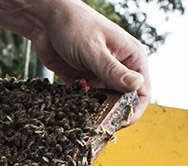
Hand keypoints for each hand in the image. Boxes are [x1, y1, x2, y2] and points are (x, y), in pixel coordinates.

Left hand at [30, 0, 150, 124]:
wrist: (45, 20)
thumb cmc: (73, 25)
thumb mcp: (93, 50)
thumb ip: (113, 71)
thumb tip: (137, 86)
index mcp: (131, 58)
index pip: (142, 92)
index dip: (132, 111)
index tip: (117, 122)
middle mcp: (119, 68)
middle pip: (123, 101)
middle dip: (111, 112)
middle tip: (96, 119)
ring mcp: (101, 75)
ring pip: (104, 103)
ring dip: (94, 109)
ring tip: (82, 109)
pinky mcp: (84, 80)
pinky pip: (87, 100)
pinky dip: (81, 104)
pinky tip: (73, 101)